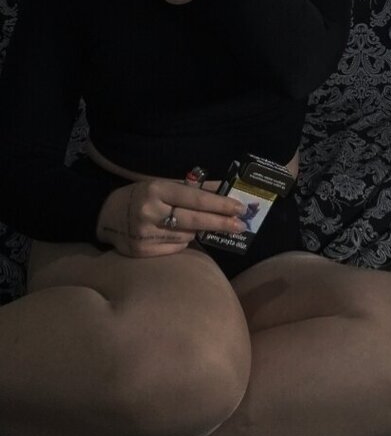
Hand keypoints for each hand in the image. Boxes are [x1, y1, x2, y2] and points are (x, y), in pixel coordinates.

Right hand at [95, 177, 245, 257]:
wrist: (105, 215)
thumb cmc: (141, 195)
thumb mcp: (164, 184)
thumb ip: (195, 187)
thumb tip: (226, 189)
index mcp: (156, 189)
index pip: (194, 198)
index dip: (219, 204)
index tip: (239, 208)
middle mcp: (150, 211)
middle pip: (194, 220)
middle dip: (220, 223)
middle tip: (241, 225)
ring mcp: (145, 234)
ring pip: (187, 236)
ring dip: (196, 231)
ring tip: (191, 224)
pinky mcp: (142, 252)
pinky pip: (176, 248)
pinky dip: (181, 241)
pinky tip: (174, 234)